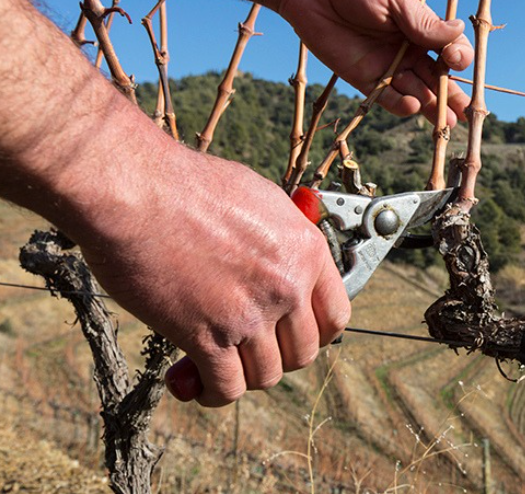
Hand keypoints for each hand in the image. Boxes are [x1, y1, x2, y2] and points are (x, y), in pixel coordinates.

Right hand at [78, 149, 349, 406]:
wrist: (134, 188)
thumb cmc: (185, 185)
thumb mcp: (259, 200)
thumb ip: (281, 240)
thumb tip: (288, 265)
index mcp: (306, 250)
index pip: (336, 316)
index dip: (315, 334)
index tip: (292, 335)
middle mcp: (287, 285)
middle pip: (302, 353)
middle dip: (276, 356)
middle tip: (248, 347)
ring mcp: (250, 313)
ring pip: (266, 375)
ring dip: (243, 375)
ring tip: (220, 362)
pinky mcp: (206, 335)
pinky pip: (226, 387)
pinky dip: (212, 392)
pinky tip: (194, 381)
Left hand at [278, 0, 472, 125]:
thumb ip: (423, 22)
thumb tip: (458, 33)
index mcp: (419, 26)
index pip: (448, 49)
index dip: (457, 58)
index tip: (454, 60)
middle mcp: (407, 49)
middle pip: (436, 78)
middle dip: (451, 96)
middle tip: (465, 113)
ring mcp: (386, 65)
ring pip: (416, 92)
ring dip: (432, 106)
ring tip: (445, 121)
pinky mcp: (364, 78)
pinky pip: (387, 98)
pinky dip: (402, 105)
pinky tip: (412, 105)